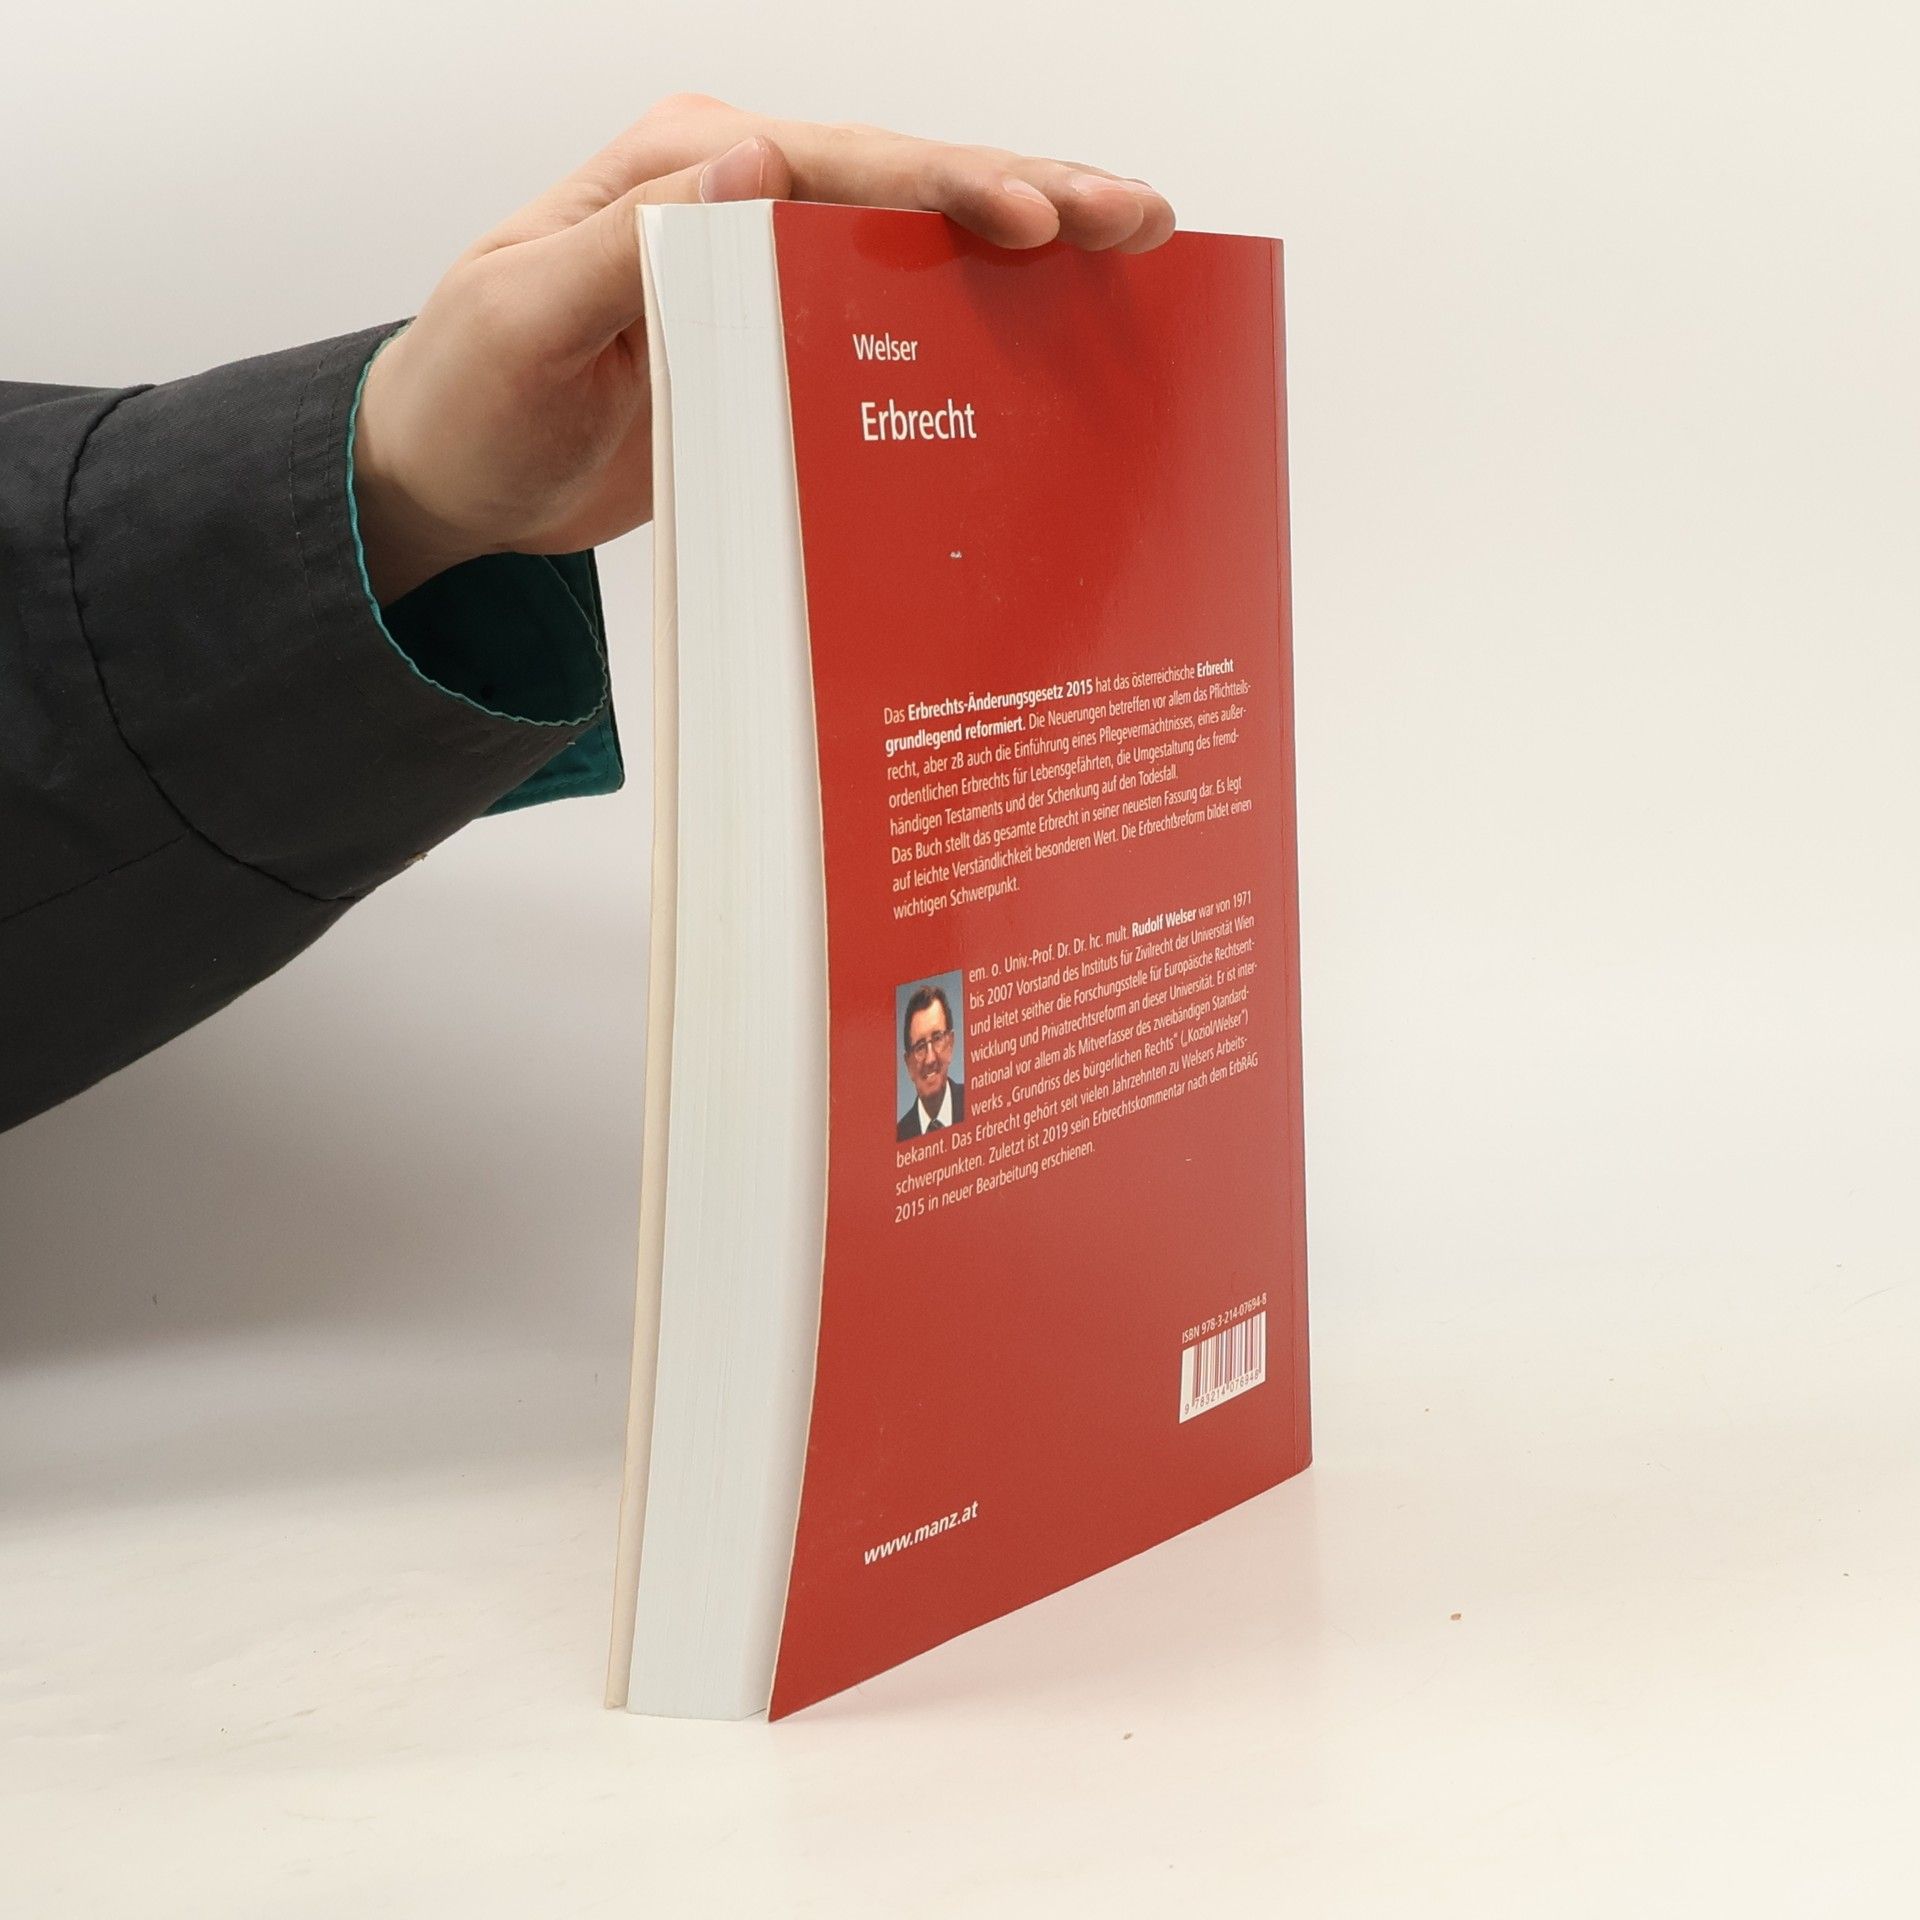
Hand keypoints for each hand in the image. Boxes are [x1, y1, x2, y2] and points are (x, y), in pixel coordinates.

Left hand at [351, 94, 1176, 602]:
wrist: (450, 470)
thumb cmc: (468, 392)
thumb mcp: (524, 315)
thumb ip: (632, 242)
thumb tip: (756, 165)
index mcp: (681, 171)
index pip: (837, 163)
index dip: (944, 188)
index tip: (1035, 222)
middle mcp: (739, 197)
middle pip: (903, 186)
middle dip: (1028, 194)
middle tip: (1139, 218)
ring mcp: (769, 268)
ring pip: (918, 243)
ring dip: (1028, 247)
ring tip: (1134, 251)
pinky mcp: (783, 338)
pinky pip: (895, 315)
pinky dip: (979, 313)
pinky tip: (1052, 325)